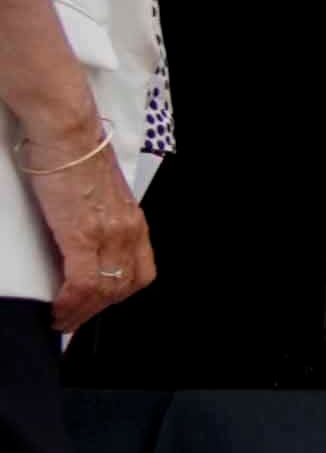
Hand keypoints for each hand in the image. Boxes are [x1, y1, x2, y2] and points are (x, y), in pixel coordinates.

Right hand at [24, 127, 153, 333]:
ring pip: (103, 292)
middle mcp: (128, 230)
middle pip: (122, 288)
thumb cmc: (75, 157)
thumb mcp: (98, 198)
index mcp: (134, 222)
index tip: (96, 307)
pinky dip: (70, 303)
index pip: (139, 274)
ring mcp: (108, 234)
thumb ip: (99, 225)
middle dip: (96, 310)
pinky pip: (83, 283)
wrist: (66, 132)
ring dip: (80, 312)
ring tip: (61, 319)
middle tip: (73, 320)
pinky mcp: (82, 233)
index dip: (117, 297)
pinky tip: (58, 309)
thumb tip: (83, 251)